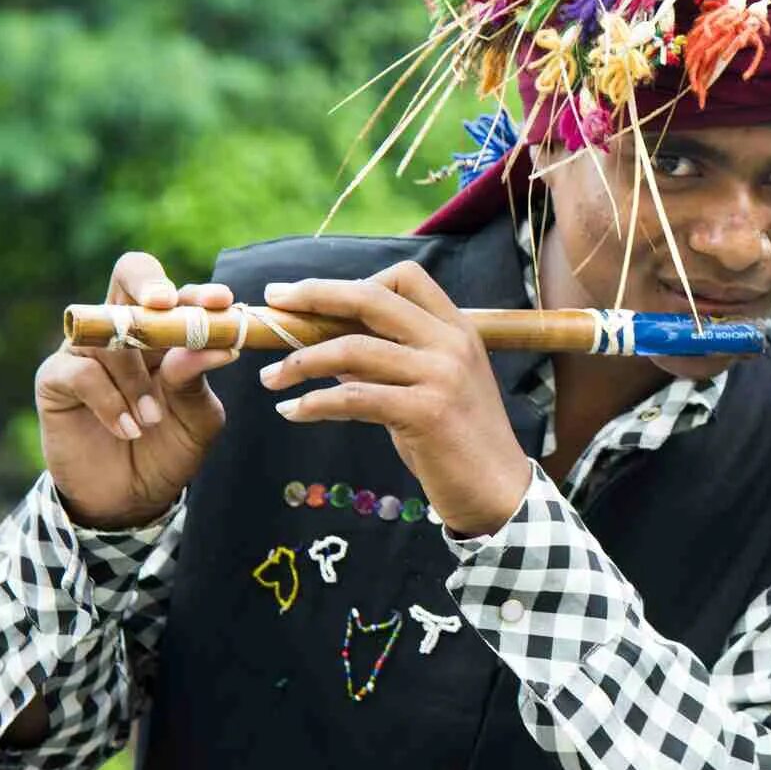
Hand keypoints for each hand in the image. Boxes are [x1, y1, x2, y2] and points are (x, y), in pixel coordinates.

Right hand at [38, 253, 237, 529]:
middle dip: (149, 284)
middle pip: (129, 276)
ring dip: (137, 378)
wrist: (129, 498)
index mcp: (166, 333)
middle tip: (165, 304)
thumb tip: (215, 346)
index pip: (177, 292)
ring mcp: (88, 349)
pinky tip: (129, 429)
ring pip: (110, 334)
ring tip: (153, 419)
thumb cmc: (169, 448)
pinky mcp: (57, 377)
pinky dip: (111, 401)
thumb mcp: (198, 418)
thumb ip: (199, 380)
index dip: (196, 290)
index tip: (221, 302)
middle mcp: (125, 330)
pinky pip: (83, 372)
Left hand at [258, 263, 531, 537]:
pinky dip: (313, 403)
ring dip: (301, 361)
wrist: (500, 491)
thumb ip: (388, 363)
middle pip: (371, 298)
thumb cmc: (460, 441)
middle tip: (273, 303)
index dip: (352, 281)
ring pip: (353, 348)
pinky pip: (353, 398)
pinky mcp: (427, 413)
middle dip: (314, 295)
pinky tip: (292, 412)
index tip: (313, 296)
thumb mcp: (430, 388)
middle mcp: (451, 343)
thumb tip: (330, 351)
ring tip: (270, 377)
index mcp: (458, 329)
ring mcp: (441, 376)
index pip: (404, 278)